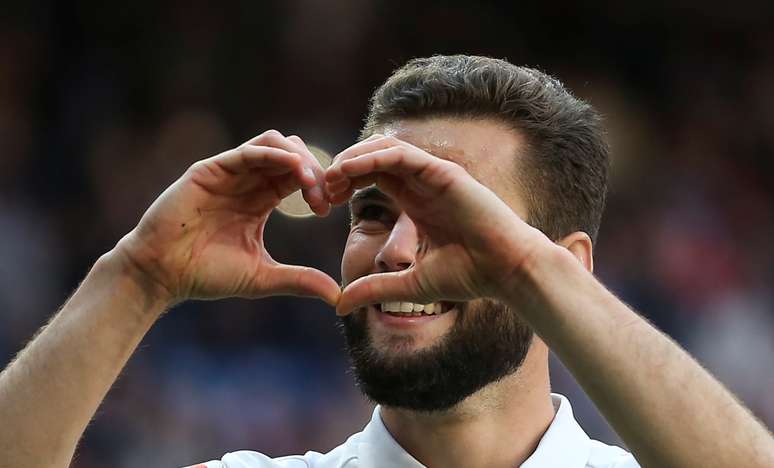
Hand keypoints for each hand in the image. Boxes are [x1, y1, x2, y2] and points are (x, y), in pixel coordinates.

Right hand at [115, 130, 340, 305]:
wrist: (162, 274)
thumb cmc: (206, 275)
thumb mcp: (263, 277)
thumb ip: (299, 280)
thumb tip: (337, 296)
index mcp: (261, 200)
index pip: (298, 177)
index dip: (319, 186)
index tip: (329, 210)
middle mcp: (247, 181)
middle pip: (292, 155)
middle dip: (315, 171)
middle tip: (323, 199)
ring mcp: (229, 172)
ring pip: (274, 143)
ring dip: (299, 158)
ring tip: (311, 184)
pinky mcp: (211, 170)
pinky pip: (249, 151)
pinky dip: (275, 154)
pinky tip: (294, 170)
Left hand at [325, 134, 547, 314]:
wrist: (505, 271)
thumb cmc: (467, 276)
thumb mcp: (407, 285)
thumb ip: (374, 289)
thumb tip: (339, 306)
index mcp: (413, 202)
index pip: (370, 178)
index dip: (343, 185)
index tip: (321, 203)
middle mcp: (421, 183)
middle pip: (371, 158)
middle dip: (342, 169)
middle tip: (319, 188)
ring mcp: (432, 174)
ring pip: (383, 149)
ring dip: (352, 159)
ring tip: (329, 177)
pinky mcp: (443, 172)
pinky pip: (401, 155)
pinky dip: (372, 158)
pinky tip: (349, 171)